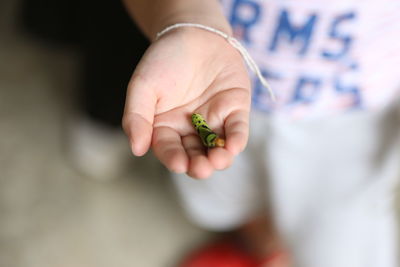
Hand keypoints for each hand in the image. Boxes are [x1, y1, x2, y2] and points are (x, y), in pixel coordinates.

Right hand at [123, 27, 250, 177]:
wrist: (193, 32)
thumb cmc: (165, 60)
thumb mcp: (143, 86)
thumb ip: (137, 117)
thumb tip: (136, 149)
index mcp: (166, 126)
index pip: (169, 149)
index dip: (173, 158)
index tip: (178, 163)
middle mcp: (190, 129)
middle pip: (195, 154)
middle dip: (198, 165)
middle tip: (200, 168)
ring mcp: (214, 121)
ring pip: (217, 147)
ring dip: (219, 158)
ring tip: (218, 160)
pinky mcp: (234, 110)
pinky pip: (236, 129)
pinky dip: (236, 139)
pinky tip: (233, 147)